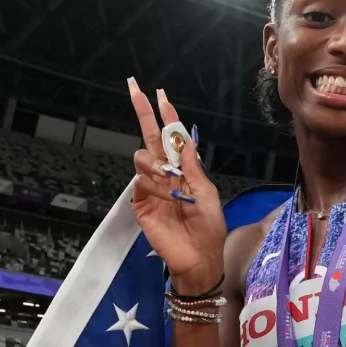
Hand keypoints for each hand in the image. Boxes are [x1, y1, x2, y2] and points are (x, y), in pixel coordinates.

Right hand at [129, 78, 226, 288]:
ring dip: (156, 165)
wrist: (198, 256)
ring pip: (142, 159)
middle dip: (143, 114)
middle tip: (136, 90)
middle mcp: (165, 175)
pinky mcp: (141, 204)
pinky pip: (141, 184)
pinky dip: (156, 188)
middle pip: (149, 139)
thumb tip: (186, 138)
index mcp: (184, 170)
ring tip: (170, 180)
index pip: (171, 139)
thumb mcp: (206, 192)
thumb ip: (192, 166)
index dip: (165, 117)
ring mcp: (150, 188)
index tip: (159, 94)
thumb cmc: (209, 226)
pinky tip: (169, 198)